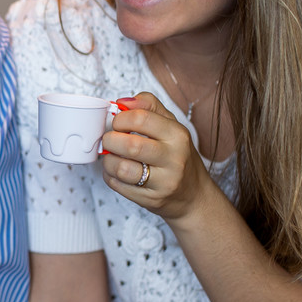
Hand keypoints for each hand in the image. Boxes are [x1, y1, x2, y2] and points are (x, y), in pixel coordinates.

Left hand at [100, 92, 210, 220]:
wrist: (193, 196)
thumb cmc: (177, 157)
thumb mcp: (171, 126)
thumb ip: (149, 107)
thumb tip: (122, 102)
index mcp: (178, 135)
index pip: (141, 118)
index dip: (121, 119)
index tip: (118, 123)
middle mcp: (174, 158)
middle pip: (130, 145)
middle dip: (110, 140)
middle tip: (110, 140)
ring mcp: (164, 182)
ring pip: (121, 168)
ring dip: (108, 160)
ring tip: (113, 156)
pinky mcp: (151, 199)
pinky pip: (118, 185)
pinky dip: (110, 175)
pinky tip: (117, 171)